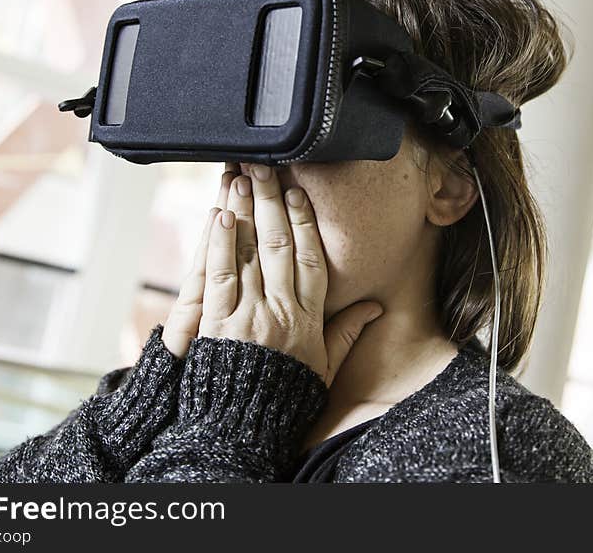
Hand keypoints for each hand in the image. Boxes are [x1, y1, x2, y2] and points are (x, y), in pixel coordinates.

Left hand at [163, 162, 382, 386]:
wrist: (243, 425)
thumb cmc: (283, 395)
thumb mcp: (325, 367)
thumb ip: (347, 332)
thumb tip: (376, 307)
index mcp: (308, 318)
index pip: (311, 258)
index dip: (306, 221)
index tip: (299, 191)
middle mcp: (280, 310)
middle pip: (280, 244)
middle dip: (272, 201)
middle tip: (265, 165)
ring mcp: (248, 314)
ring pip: (250, 253)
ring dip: (245, 212)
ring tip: (241, 177)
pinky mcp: (217, 323)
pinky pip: (219, 277)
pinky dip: (220, 245)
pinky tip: (220, 217)